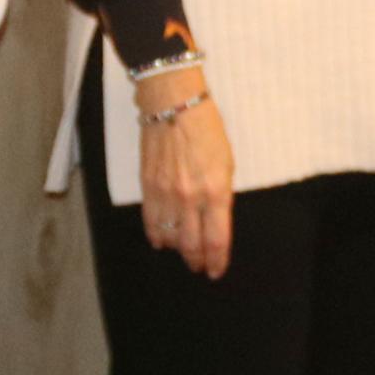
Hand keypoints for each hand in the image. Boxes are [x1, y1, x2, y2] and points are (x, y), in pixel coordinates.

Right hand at [136, 78, 236, 276]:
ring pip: (170, 237)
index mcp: (216, 191)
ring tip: (183, 252)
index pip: (216, 239)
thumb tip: (215, 220)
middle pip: (192, 245)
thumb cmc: (205, 128)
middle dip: (197, 261)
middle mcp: (190, 198)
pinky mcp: (147, 186)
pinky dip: (156, 235)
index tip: (217, 269)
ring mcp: (166, 194)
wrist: (173, 104)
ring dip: (177, 249)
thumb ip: (222, 195)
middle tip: (199, 267)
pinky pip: (150, 221)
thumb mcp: (227, 162)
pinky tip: (161, 241)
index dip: (217, 260)